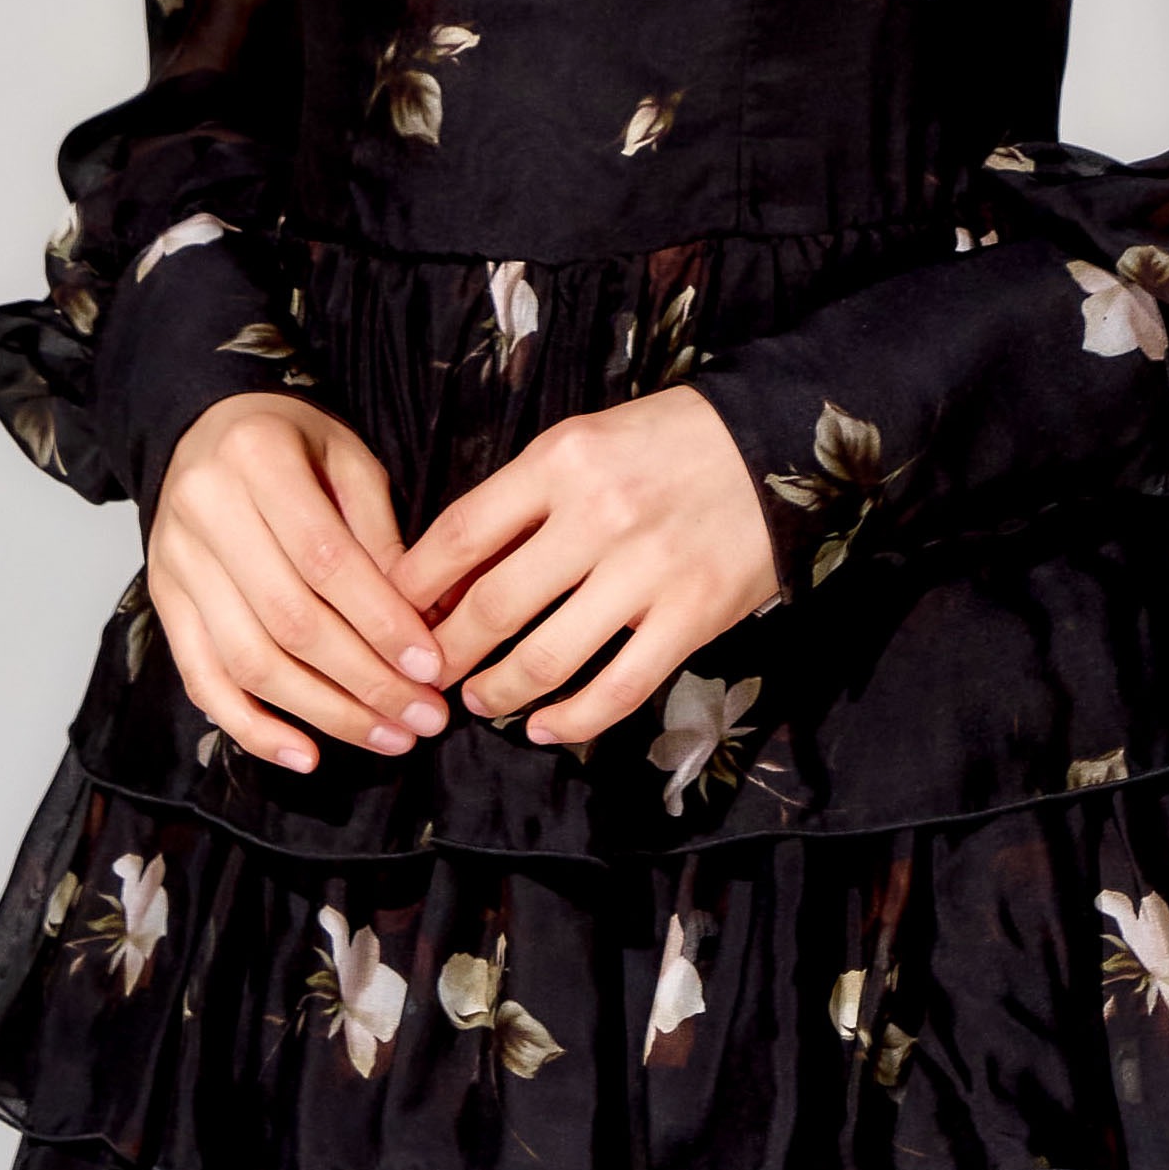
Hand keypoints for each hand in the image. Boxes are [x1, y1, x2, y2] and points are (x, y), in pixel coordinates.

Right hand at [145, 393, 447, 776]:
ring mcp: (175, 561)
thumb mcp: (348, 460)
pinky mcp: (162, 601)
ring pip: (248, 660)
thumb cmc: (291, 442)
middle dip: (363, 681)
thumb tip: (423, 623)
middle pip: (288, 620)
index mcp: (257, 458)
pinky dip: (252, 727)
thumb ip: (379, 535)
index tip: (432, 667)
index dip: (381, 621)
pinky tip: (305, 754)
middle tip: (423, 718)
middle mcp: (204, 510)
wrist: (205, 427)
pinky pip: (201, 678)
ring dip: (323, 713)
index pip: (325, 560)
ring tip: (387, 737)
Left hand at [391, 388, 779, 746]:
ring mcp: (646, 570)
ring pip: (547, 657)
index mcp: (560, 461)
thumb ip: (523, 499)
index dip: (414, 587)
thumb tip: (451, 573)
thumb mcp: (582, 440)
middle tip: (422, 680)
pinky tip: (546, 729)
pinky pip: (618, 688)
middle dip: (444, 655)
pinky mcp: (692, 615)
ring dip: (499, 692)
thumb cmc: (665, 441)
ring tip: (481, 703)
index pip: (460, 534)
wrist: (777, 442)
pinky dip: (572, 720)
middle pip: (493, 606)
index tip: (391, 617)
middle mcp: (597, 515)